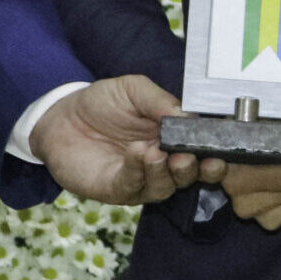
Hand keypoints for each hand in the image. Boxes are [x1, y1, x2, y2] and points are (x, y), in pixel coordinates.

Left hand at [29, 76, 199, 204]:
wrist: (61, 117)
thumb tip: (188, 116)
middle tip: (189, 156)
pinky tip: (138, 153)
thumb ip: (160, 100)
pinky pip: (134, 186)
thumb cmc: (102, 103)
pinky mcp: (117, 189)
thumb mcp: (134, 90)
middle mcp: (163, 163)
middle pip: (190, 175)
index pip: (203, 151)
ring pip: (165, 186)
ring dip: (167, 173)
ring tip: (159, 154)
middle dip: (195, 168)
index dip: (214, 153)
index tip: (219, 149)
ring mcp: (141, 179)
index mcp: (174, 139)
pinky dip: (139, 171)